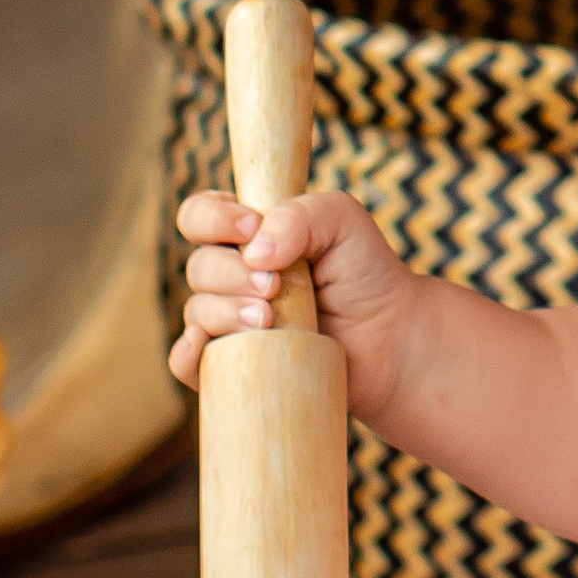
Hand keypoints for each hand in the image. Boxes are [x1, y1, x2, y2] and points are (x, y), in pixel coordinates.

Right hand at [169, 187, 422, 415]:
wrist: (391, 335)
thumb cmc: (364, 271)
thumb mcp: (342, 221)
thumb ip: (300, 215)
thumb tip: (255, 254)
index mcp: (248, 235)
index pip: (199, 216)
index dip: (212, 218)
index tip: (251, 226)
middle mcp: (233, 276)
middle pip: (198, 267)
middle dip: (231, 273)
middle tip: (274, 286)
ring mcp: (231, 321)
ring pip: (196, 312)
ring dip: (225, 312)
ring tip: (269, 320)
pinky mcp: (235, 363)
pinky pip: (187, 362)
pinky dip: (188, 355)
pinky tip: (213, 346)